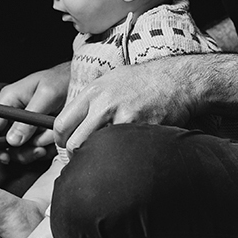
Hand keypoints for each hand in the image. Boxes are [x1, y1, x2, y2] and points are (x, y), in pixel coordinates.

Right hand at [0, 63, 69, 164]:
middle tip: (38, 150)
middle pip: (5, 145)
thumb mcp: (46, 96)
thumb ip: (28, 119)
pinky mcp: (39, 133)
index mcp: (8, 101)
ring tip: (53, 136)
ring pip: (23, 150)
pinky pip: (38, 149)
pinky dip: (49, 147)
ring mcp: (27, 126)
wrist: (80, 82)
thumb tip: (12, 141)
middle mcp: (14, 115)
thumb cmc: (61, 80)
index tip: (5, 157)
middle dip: (22, 151)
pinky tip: (57, 138)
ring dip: (40, 147)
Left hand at [54, 57, 197, 151]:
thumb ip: (90, 101)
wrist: (176, 80)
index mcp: (92, 92)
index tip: (67, 144)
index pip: (61, 124)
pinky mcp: (139, 130)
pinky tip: (126, 150)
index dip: (61, 140)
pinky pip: (120, 151)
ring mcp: (122, 118)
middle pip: (74, 142)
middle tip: (83, 157)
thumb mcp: (110, 81)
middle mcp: (103, 105)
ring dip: (96, 157)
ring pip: (95, 150)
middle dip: (75, 154)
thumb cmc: (142, 81)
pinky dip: (120, 155)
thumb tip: (73, 123)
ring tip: (104, 156)